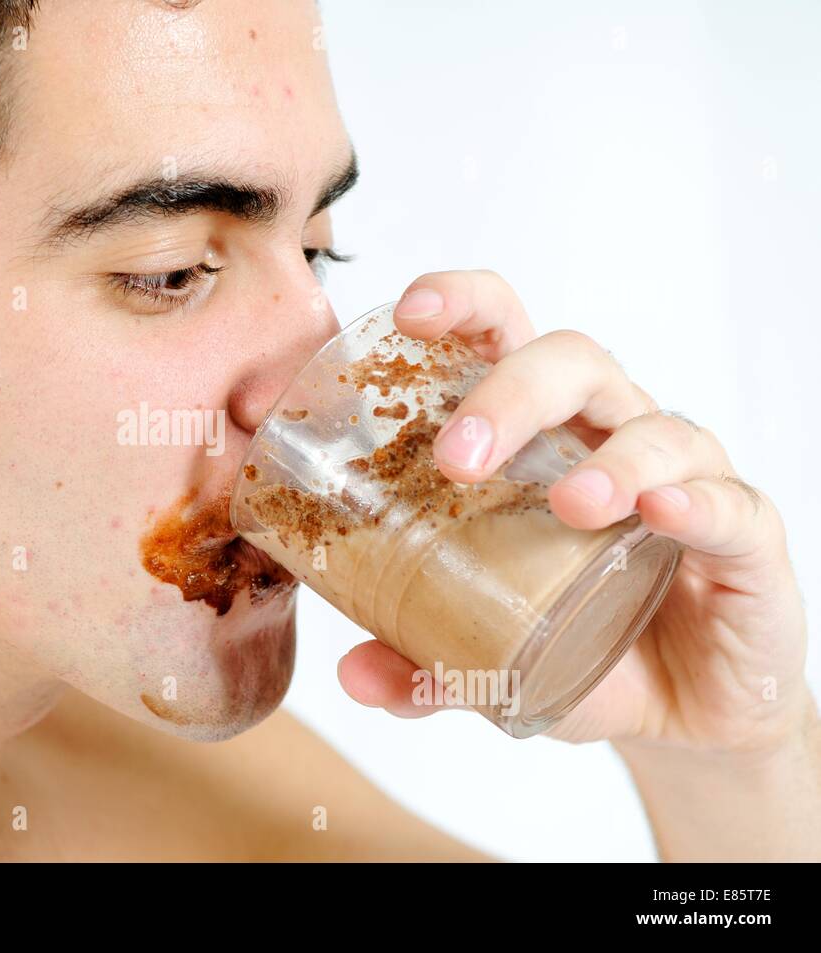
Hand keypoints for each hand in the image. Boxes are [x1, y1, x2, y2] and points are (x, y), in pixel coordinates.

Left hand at [336, 269, 813, 754]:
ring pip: (654, 428)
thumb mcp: (490, 661)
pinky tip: (659, 515)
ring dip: (609, 460)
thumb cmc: (581, 643)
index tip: (410, 315)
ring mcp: (683, 479)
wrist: (681, 717)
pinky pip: (727, 503)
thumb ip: (424, 665)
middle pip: (571, 363)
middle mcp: (609, 436)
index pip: (504, 336)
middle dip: (511, 395)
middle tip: (459, 458)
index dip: (462, 307)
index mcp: (540, 437)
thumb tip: (355, 677)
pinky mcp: (743, 537)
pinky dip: (694, 503)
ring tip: (567, 506)